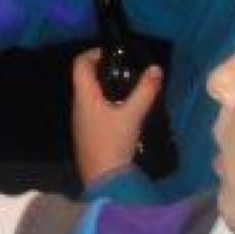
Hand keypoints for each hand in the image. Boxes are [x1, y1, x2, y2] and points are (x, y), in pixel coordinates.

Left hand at [71, 48, 163, 187]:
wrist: (105, 180)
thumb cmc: (114, 143)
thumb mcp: (133, 115)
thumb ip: (145, 91)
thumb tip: (155, 69)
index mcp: (84, 97)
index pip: (80, 64)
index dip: (93, 53)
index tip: (113, 55)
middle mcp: (78, 107)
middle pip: (85, 78)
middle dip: (104, 70)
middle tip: (127, 70)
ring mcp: (81, 122)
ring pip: (90, 96)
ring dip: (106, 88)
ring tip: (130, 89)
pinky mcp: (88, 134)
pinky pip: (94, 110)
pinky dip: (107, 103)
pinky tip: (125, 111)